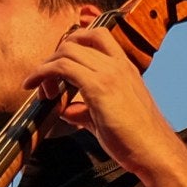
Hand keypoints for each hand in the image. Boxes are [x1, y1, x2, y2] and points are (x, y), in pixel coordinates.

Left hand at [26, 27, 183, 173]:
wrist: (153, 150)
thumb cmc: (135, 139)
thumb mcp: (106, 118)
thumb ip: (85, 110)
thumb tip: (67, 110)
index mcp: (124, 67)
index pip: (96, 37)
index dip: (71, 45)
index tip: (58, 67)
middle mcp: (118, 64)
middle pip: (77, 40)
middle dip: (55, 57)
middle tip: (45, 83)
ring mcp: (109, 73)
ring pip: (68, 50)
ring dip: (46, 65)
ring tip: (38, 88)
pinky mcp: (98, 87)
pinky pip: (62, 67)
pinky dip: (43, 73)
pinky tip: (33, 85)